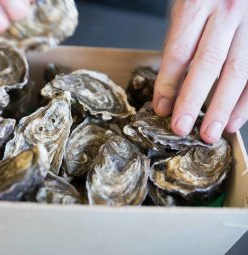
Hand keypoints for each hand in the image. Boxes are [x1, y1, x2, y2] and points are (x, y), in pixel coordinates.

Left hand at [153, 0, 247, 143]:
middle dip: (192, 101)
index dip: (168, 84)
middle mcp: (227, 13)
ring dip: (222, 107)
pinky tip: (233, 121)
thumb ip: (178, 46)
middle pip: (207, 64)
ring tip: (209, 133)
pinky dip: (246, 102)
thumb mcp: (184, 11)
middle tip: (181, 128)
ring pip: (238, 72)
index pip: (179, 52)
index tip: (160, 109)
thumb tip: (167, 93)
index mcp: (197, 5)